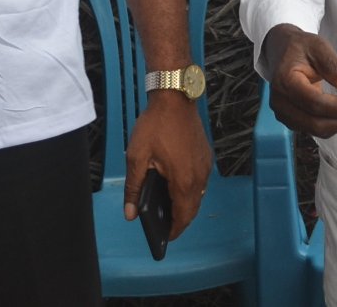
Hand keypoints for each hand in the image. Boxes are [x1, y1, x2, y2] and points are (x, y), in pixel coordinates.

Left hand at [123, 92, 212, 239]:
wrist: (175, 98)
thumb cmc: (155, 126)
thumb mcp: (137, 158)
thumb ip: (133, 189)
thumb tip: (130, 213)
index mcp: (183, 180)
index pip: (183, 215)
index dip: (174, 230)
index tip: (164, 238)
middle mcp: (199, 176)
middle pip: (193, 208)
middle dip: (180, 220)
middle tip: (164, 225)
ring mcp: (204, 165)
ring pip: (198, 195)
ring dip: (186, 204)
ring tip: (168, 208)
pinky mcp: (205, 156)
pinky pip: (200, 181)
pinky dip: (190, 189)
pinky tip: (175, 185)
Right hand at [263, 25, 336, 136]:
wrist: (282, 51)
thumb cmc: (300, 48)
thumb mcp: (318, 47)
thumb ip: (335, 66)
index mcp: (286, 81)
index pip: (315, 103)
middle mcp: (280, 102)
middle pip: (314, 123)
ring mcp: (283, 113)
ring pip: (315, 130)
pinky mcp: (289, 119)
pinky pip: (312, 129)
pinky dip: (330, 125)